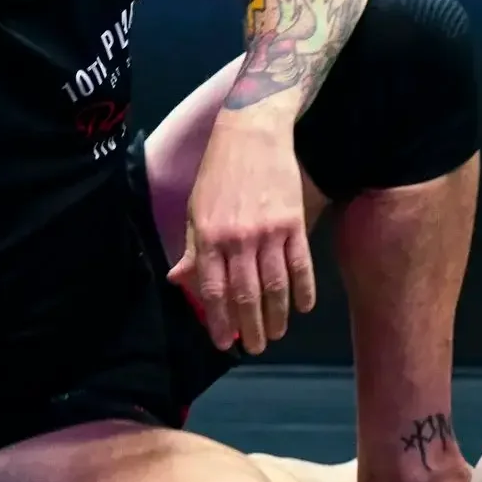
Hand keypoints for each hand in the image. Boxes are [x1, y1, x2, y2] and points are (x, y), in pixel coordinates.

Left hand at [169, 115, 314, 353]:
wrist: (252, 133)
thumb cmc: (218, 172)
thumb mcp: (196, 209)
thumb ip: (192, 248)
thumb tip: (178, 280)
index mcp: (209, 237)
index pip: (214, 289)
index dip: (219, 320)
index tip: (224, 342)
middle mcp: (238, 239)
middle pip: (246, 295)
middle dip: (250, 327)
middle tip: (254, 348)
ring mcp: (269, 233)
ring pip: (275, 286)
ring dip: (277, 316)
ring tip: (276, 335)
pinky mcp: (293, 223)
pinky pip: (301, 265)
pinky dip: (303, 290)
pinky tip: (303, 308)